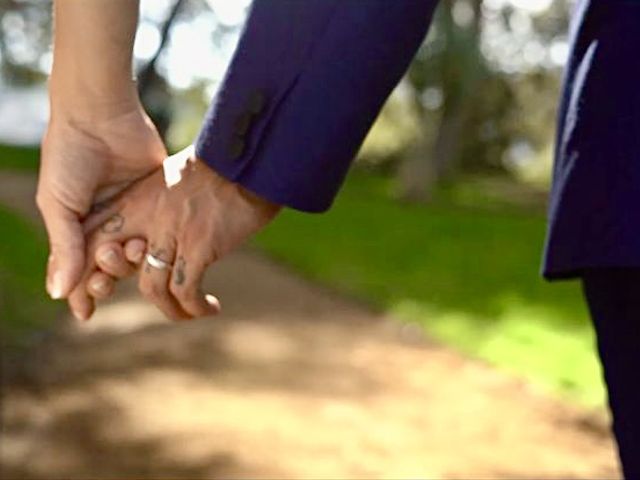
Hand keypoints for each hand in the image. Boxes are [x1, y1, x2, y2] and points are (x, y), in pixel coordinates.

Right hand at [36, 103, 165, 299]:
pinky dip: (156, 243)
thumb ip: (65, 247)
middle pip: (109, 268)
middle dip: (108, 275)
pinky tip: (155, 247)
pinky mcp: (155, 201)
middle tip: (109, 261)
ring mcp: (132, 214)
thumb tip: (60, 294)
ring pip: (136, 255)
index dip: (82, 294)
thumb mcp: (59, 204)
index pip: (79, 272)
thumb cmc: (69, 157)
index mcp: (75, 228)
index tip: (86, 313)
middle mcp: (104, 225)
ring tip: (134, 247)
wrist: (100, 116)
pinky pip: (158, 231)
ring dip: (133, 260)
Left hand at [69, 147, 280, 320]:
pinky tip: (210, 307)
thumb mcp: (175, 178)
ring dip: (169, 309)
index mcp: (137, 198)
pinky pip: (185, 290)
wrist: (252, 159)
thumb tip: (156, 226)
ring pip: (150, 288)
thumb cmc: (222, 169)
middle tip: (129, 305)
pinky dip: (194, 307)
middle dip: (101, 290)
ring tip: (187, 312)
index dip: (87, 261)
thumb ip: (157, 202)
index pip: (93, 232)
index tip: (96, 283)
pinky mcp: (198, 245)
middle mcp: (147, 216)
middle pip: (106, 262)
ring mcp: (172, 231)